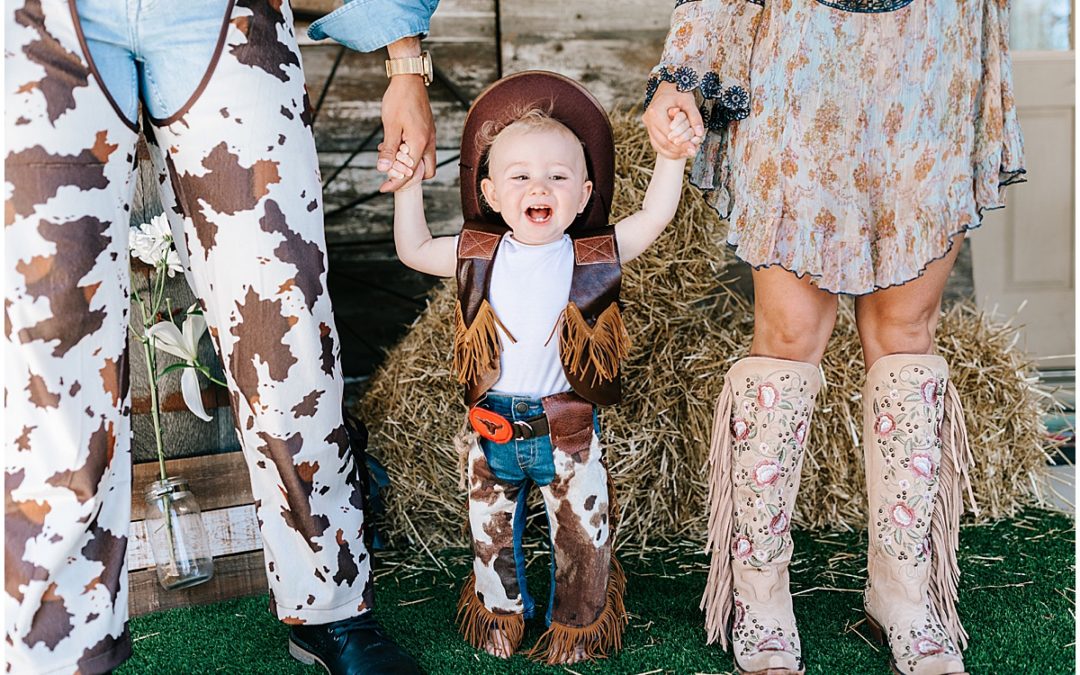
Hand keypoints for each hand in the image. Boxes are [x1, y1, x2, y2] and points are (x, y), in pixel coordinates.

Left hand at [378, 75, 435, 192]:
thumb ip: (389, 150)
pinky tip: (394, 145)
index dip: (396, 183)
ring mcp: (430, 136)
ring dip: (408, 164)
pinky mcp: (427, 131)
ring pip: (423, 161)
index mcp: (420, 142)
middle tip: (390, 176)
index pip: (411, 172)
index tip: (384, 188)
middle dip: (409, 178)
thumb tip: (384, 169)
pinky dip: (409, 153)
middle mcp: (429, 142)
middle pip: (425, 172)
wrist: (408, 79)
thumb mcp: (390, 126)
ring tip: (388, 156)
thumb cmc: (399, 99)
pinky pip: (421, 150)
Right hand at [642, 80, 702, 158]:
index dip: (682, 144)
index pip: (669, 134)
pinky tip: (679, 153)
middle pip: (663, 142)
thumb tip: (700, 133)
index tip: (693, 149)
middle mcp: (648, 120)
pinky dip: (667, 151)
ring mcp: (647, 126)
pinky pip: (657, 144)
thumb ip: (694, 116)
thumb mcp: (688, 101)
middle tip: (692, 153)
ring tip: (687, 154)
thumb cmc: (677, 92)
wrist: (666, 87)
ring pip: (659, 146)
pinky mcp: (649, 129)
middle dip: (678, 150)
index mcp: (655, 112)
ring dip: (673, 153)